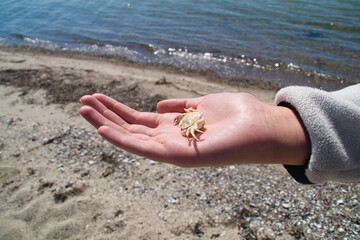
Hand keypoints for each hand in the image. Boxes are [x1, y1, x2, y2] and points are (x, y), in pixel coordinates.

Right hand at [79, 93, 309, 166]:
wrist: (262, 127)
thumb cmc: (237, 115)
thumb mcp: (203, 104)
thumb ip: (181, 106)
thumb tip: (158, 106)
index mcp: (174, 127)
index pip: (138, 119)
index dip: (117, 110)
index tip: (97, 98)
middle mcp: (169, 139)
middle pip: (130, 127)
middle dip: (105, 115)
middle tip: (82, 103)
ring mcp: (171, 149)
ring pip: (131, 138)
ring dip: (105, 124)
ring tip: (83, 111)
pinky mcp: (177, 156)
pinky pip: (144, 148)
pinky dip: (121, 139)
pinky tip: (102, 128)